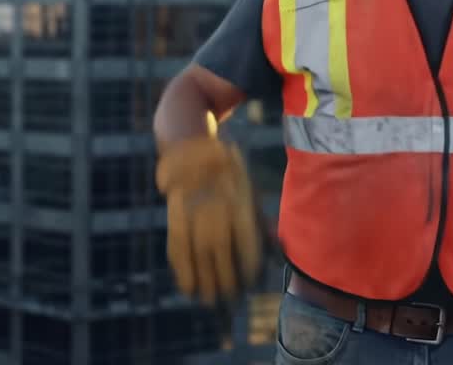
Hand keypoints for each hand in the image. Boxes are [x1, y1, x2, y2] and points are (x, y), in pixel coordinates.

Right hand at [155, 136, 263, 305]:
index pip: (246, 237)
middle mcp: (216, 207)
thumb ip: (261, 222)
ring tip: (210, 300)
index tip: (251, 280)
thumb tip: (277, 247)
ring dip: (204, 280)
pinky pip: (177, 248)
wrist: (193, 153)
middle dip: (226, 277)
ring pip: (198, 252)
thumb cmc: (229, 179)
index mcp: (239, 200)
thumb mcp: (249, 193)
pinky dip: (182, 271)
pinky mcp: (175, 217)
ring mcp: (193, 212)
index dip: (249, 262)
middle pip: (220, 249)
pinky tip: (188, 288)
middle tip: (230, 297)